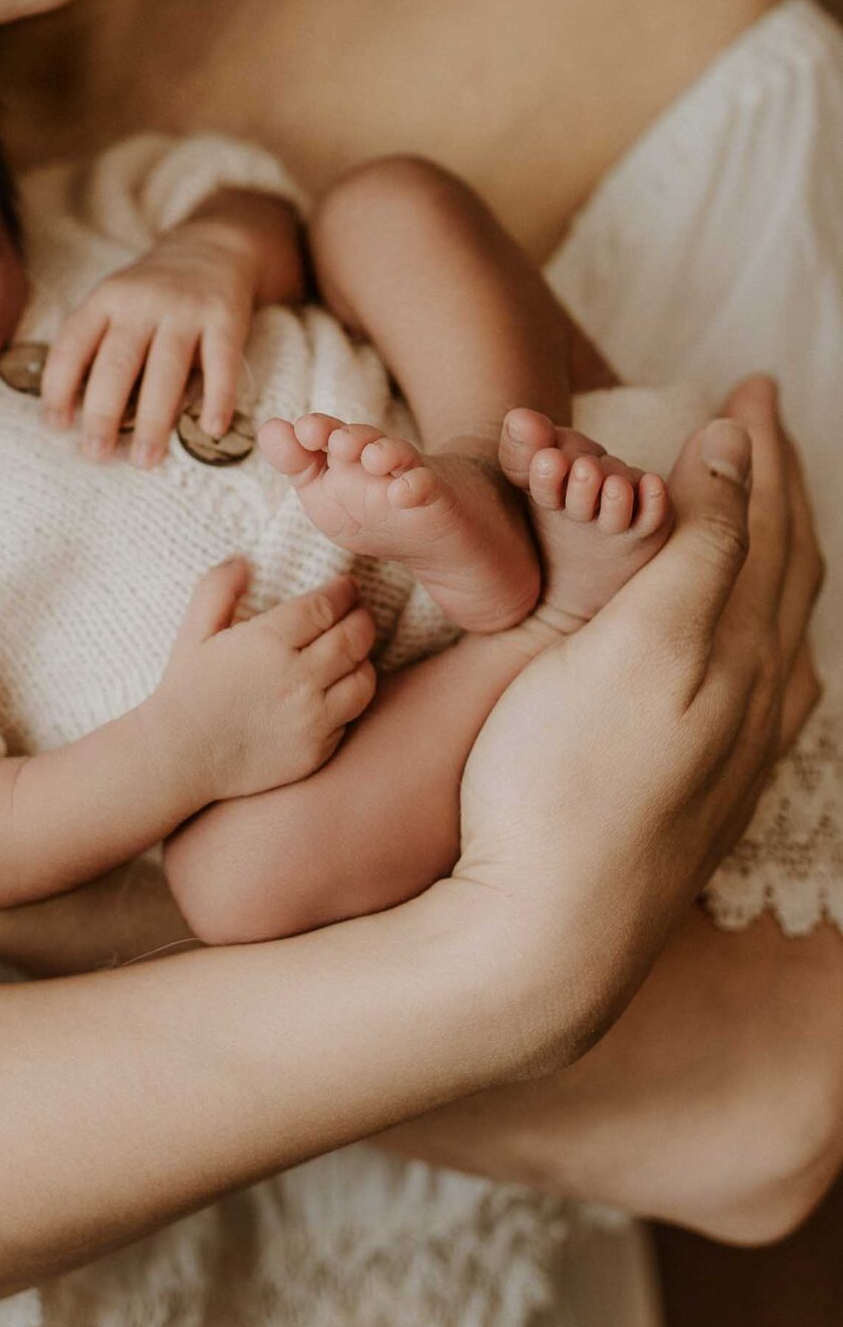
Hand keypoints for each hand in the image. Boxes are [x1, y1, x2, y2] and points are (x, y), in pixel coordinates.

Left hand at [41, 214, 269, 466]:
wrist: (212, 246)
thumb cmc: (152, 292)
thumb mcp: (114, 303)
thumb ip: (94, 346)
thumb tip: (71, 415)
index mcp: (105, 299)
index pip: (72, 345)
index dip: (59, 387)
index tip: (57, 425)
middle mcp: (142, 302)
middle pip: (117, 364)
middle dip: (103, 414)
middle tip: (97, 453)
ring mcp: (185, 309)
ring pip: (165, 370)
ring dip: (153, 419)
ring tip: (145, 459)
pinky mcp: (225, 318)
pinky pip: (221, 364)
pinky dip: (217, 398)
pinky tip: (210, 429)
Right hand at [150, 557, 377, 808]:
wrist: (180, 756)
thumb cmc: (187, 689)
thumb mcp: (194, 631)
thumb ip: (218, 588)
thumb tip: (245, 561)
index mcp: (267, 642)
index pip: (326, 607)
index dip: (344, 593)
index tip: (348, 587)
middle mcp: (296, 678)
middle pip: (354, 638)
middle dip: (363, 619)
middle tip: (360, 612)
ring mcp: (311, 718)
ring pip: (363, 679)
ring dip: (364, 659)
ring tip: (355, 651)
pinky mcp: (317, 750)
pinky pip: (352, 716)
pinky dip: (352, 697)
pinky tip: (340, 687)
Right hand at [443, 376, 824, 1062]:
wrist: (542, 939)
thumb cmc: (563, 785)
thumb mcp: (636, 642)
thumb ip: (695, 546)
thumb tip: (734, 457)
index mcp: (742, 650)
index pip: (767, 521)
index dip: (756, 448)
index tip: (742, 387)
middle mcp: (756, 701)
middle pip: (784, 567)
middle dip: (773, 485)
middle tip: (755, 419)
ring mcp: (730, 753)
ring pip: (775, 625)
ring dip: (768, 549)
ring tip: (757, 507)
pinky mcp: (696, 793)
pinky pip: (755, 676)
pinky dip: (752, 619)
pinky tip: (743, 642)